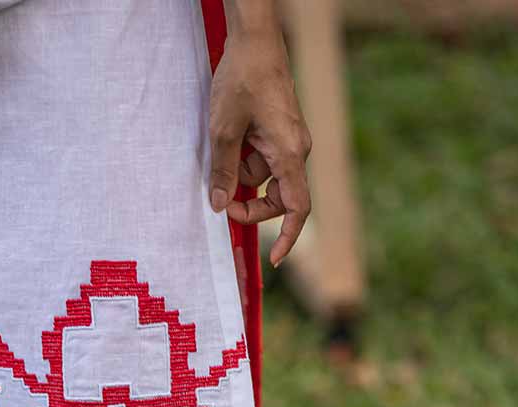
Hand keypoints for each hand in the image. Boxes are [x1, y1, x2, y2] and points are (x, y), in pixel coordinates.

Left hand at [209, 19, 311, 267]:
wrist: (255, 37)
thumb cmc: (243, 77)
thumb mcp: (223, 130)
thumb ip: (223, 172)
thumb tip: (220, 206)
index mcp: (289, 152)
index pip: (297, 208)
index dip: (288, 237)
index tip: (276, 259)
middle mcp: (296, 149)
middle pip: (278, 197)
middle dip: (250, 205)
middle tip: (221, 203)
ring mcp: (290, 139)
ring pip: (265, 176)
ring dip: (242, 174)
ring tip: (223, 143)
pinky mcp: (281, 130)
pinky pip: (264, 158)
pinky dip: (245, 158)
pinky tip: (232, 136)